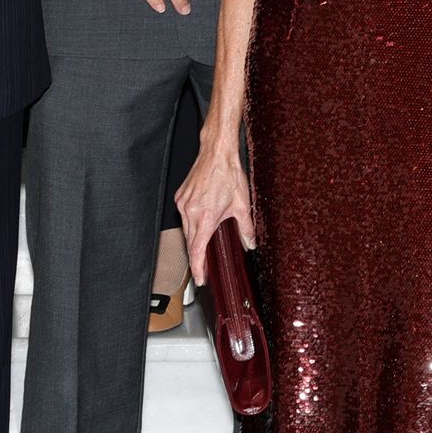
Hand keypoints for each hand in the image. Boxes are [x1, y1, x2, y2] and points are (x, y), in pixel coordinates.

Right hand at [175, 138, 254, 285]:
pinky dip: (191, 223)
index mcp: (205, 216)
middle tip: (204, 268)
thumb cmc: (228, 174)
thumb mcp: (241, 204)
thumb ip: (246, 227)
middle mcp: (190, 211)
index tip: (200, 279)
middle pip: (190, 242)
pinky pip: (184, 216)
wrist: (216, 153)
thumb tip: (250, 243)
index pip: (197, 250)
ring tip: (204, 245)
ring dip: (194, 239)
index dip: (198, 267)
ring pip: (186, 230)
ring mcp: (183, 204)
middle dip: (197, 256)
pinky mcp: (180, 197)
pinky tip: (200, 222)